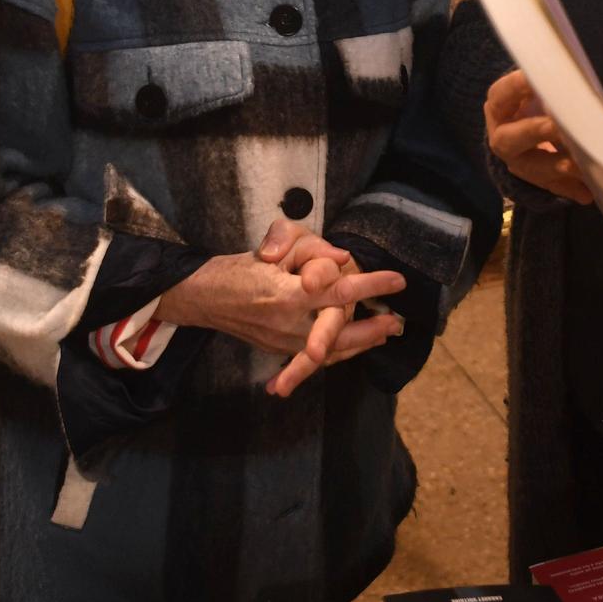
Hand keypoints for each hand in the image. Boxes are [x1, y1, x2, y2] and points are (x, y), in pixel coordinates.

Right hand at [157, 219, 406, 396]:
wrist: (205, 296)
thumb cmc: (242, 266)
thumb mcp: (276, 243)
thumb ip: (308, 246)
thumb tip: (342, 258)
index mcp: (287, 294)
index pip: (338, 290)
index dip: (372, 285)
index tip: (398, 280)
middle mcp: (287, 324)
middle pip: (340, 332)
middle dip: (370, 328)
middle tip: (396, 322)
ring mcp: (282, 342)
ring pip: (330, 351)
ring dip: (360, 344)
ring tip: (385, 334)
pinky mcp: (278, 350)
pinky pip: (315, 358)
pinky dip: (338, 353)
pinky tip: (357, 346)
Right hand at [485, 69, 593, 204]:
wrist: (526, 129)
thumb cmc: (537, 100)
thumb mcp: (536, 88)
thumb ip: (547, 83)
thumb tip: (569, 74)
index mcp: (499, 108)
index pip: (500, 95)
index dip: (516, 87)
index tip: (534, 78)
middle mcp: (502, 138)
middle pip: (510, 139)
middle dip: (534, 132)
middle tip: (557, 126)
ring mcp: (518, 162)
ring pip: (532, 168)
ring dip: (557, 167)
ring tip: (581, 166)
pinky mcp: (537, 180)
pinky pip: (553, 187)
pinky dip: (571, 189)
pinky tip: (588, 192)